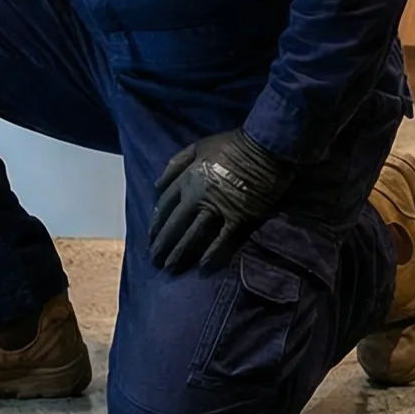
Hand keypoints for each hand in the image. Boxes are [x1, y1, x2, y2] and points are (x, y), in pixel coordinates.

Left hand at [147, 129, 293, 272]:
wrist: (263, 146)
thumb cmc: (231, 144)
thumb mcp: (198, 146)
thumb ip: (176, 164)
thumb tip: (157, 186)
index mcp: (187, 178)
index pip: (165, 205)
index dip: (156, 223)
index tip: (150, 237)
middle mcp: (197, 196)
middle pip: (175, 224)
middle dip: (163, 244)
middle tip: (154, 260)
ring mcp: (218, 208)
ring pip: (193, 235)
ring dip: (180, 253)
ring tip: (170, 269)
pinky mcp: (239, 218)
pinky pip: (223, 241)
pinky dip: (212, 255)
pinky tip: (202, 268)